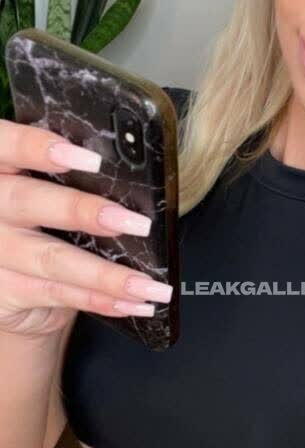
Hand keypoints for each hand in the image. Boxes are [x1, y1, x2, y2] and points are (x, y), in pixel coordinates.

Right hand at [0, 118, 169, 337]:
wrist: (11, 285)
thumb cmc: (37, 223)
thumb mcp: (42, 189)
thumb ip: (67, 177)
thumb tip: (134, 179)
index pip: (5, 145)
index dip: (38, 147)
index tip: (89, 158)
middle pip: (28, 202)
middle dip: (84, 211)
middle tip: (136, 223)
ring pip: (52, 259)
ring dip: (107, 274)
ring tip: (148, 283)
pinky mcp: (5, 291)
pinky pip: (59, 294)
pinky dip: (101, 300)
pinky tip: (133, 302)